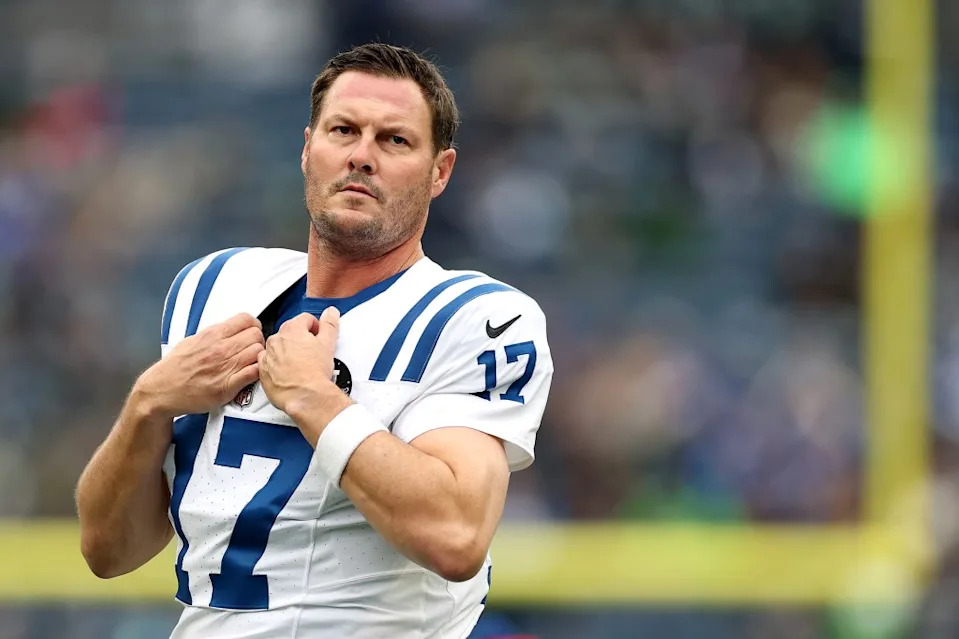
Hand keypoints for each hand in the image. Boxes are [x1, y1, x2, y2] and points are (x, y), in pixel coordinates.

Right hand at [136, 313, 264, 416]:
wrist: (162, 390)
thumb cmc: (176, 368)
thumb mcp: (192, 341)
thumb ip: (213, 334)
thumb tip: (231, 328)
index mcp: (212, 335)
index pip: (246, 319)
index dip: (253, 325)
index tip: (252, 331)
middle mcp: (220, 349)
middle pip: (256, 335)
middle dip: (258, 341)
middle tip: (252, 349)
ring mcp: (225, 367)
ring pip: (258, 352)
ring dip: (259, 357)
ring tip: (250, 362)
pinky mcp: (228, 386)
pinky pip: (254, 373)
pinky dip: (257, 372)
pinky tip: (250, 374)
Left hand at [258, 308, 343, 416]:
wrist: (304, 396)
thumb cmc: (314, 372)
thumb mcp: (328, 343)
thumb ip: (329, 324)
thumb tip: (330, 312)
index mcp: (292, 329)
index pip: (304, 318)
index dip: (315, 327)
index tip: (319, 336)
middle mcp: (276, 340)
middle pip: (290, 332)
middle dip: (301, 339)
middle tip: (312, 352)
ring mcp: (268, 355)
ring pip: (278, 347)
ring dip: (288, 351)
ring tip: (301, 364)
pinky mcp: (263, 371)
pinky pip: (269, 362)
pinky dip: (277, 365)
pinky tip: (288, 372)